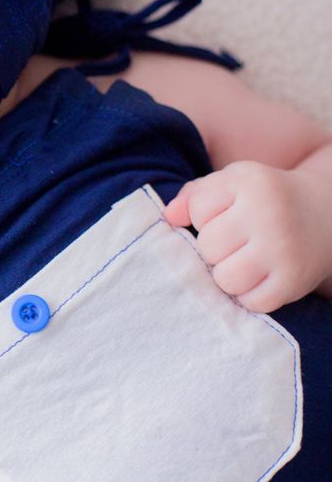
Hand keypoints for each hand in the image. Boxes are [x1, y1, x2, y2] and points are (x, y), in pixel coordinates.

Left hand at [162, 161, 331, 312]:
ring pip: (225, 279)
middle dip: (212, 249)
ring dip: (227, 275)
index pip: (197, 210)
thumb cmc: (261, 200)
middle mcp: (269, 213)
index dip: (202, 217)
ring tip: (242, 261)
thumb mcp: (229, 184)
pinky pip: (251, 302)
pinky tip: (259, 277)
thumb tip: (169, 217)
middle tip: (233, 243)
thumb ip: (193, 196)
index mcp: (249, 182)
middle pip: (208, 247)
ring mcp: (284, 249)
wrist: (323, 217)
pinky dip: (249, 295)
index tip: (223, 215)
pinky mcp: (294, 281)